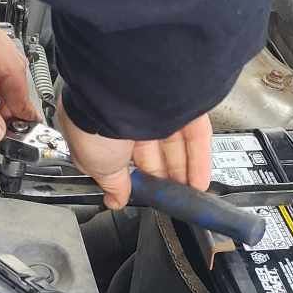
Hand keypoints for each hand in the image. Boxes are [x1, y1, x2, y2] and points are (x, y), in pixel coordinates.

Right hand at [57, 104, 213, 211]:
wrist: (116, 94)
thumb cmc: (94, 122)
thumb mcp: (94, 165)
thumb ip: (110, 184)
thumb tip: (114, 199)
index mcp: (106, 125)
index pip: (125, 157)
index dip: (135, 178)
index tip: (142, 193)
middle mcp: (132, 113)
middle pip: (154, 152)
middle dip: (162, 178)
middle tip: (167, 197)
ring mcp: (159, 107)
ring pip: (176, 145)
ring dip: (183, 173)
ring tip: (187, 195)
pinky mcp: (183, 104)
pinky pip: (195, 135)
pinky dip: (199, 161)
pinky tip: (199, 182)